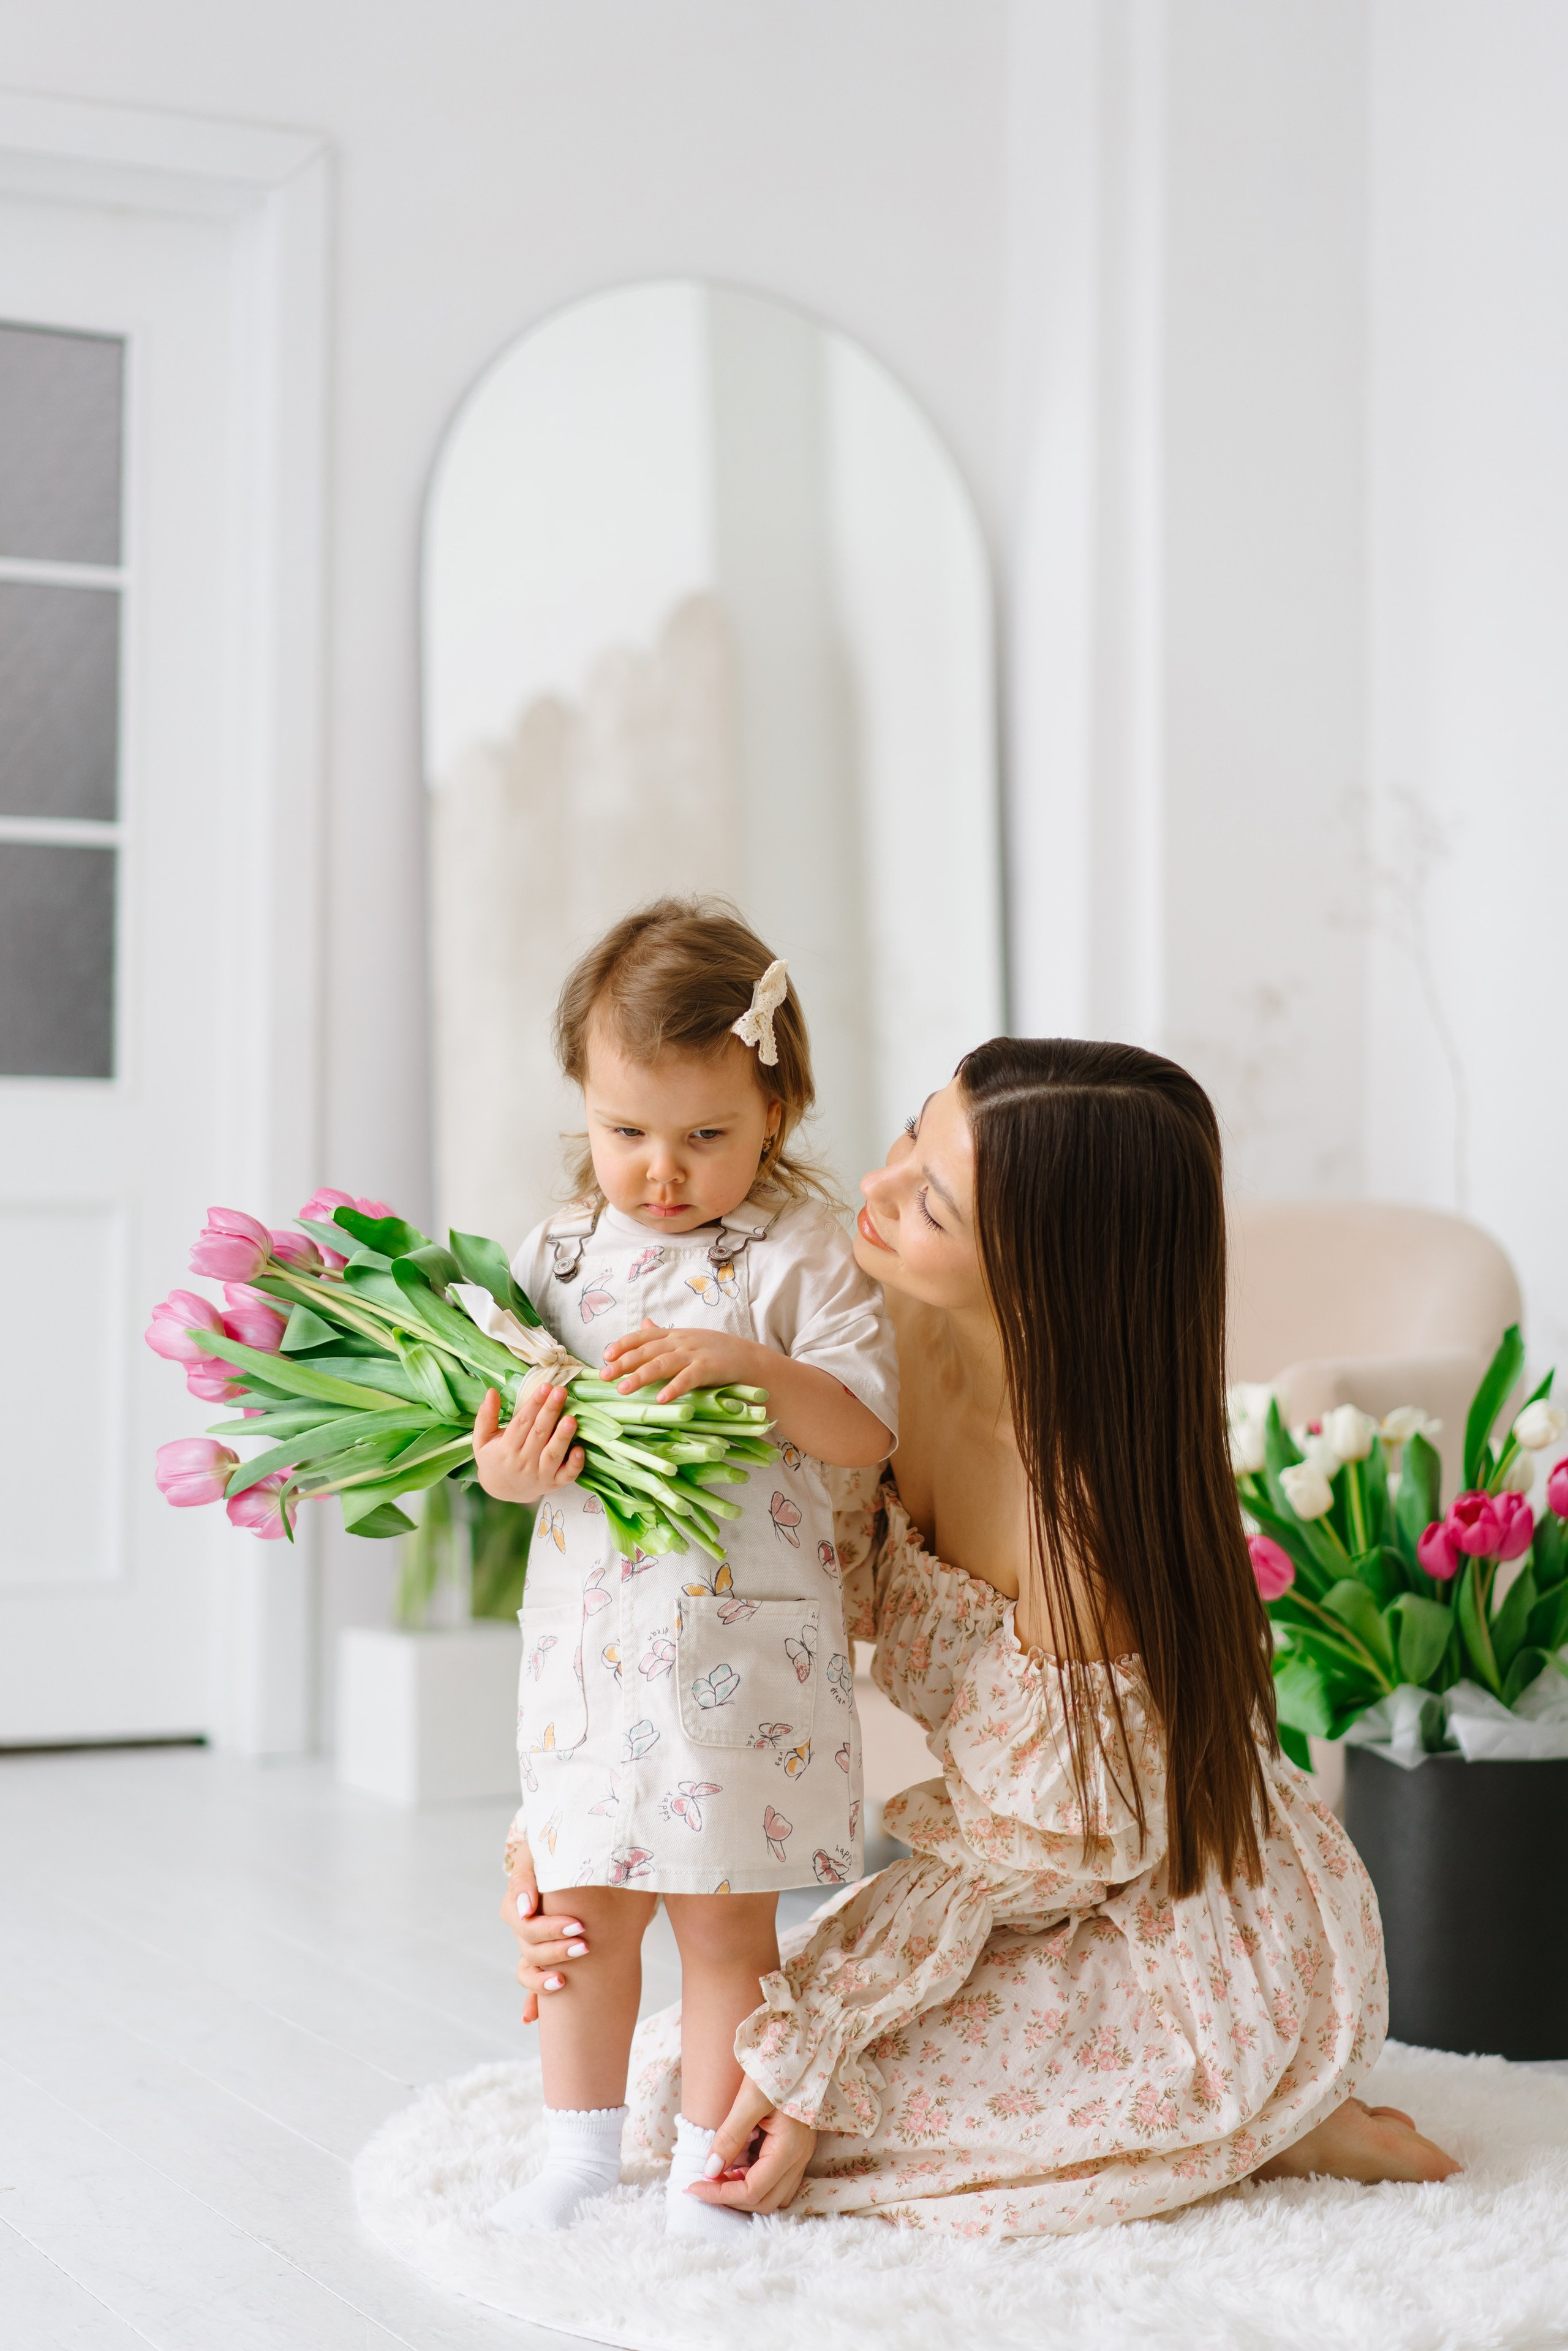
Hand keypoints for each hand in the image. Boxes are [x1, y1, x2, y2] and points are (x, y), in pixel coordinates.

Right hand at [472, 1380, 582, 1504]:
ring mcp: (541, 1475)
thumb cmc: (494, 1458)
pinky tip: (580, 1449)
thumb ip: (486, 1416)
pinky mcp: (554, 1483)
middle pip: (539, 1434)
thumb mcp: (482, 1439)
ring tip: (571, 1419)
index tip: (545, 1387)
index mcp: (506, 1449)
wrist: (503, 1490)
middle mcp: (524, 1462)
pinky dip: (575, 1465)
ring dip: (563, 1437)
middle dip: (550, 1412)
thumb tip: (492, 1391)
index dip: (534, 1404)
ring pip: (553, 1454)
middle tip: (561, 1392)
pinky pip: (566, 1476)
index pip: (522, 1423)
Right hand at [500, 1844, 591, 2023]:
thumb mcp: (551, 1847)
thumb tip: (526, 1910)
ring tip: (562, 1981)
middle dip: (553, 1948)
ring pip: (526, 1967)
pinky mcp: (549, 1952)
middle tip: (584, 1943)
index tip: (576, 1925)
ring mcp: (534, 1938)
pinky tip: (531, 2018)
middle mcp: (525, 1919)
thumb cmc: (569, 1842)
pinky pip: (534, 1982)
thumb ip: (536, 1870)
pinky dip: (532, 2001)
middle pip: (526, 1944)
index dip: (545, 1926)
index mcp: (523, 1892)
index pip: (521, 1916)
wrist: (586, 1845)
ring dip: (539, 1979)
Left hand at [601, 1318, 761, 1403]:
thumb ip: (663, 1334)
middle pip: (646, 1350)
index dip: (622, 1344)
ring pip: (662, 1363)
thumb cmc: (715, 1352)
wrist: (749, 1359)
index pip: (642, 1337)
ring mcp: (694, 1354)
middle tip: (604, 1375)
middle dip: (623, 1362)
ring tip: (623, 1389)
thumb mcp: (687, 1339)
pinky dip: (674, 1387)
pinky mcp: (708, 1368)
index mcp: (673, 1335)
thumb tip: (642, 1324)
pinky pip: (688, 1378)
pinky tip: (662, 1398)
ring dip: (641, 1376)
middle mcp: (680, 1342)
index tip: (605, 1356)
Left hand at [684, 2074, 816, 2214]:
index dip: (720, 2194)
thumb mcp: (750, 2099)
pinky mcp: (796, 2149)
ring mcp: (801, 2156)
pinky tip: (737, 2166)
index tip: (692, 2186)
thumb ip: (730, 2136)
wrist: (800, 2049)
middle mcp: (799, 2159)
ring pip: (773, 2196)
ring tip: (719, 2175)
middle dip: (730, 2198)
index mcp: (789, 2149)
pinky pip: (776, 2182)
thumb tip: (710, 2171)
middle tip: (702, 2183)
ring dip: (744, 2193)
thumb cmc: (776, 2068)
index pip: (752, 2191)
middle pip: (764, 2202)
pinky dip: (754, 2183)